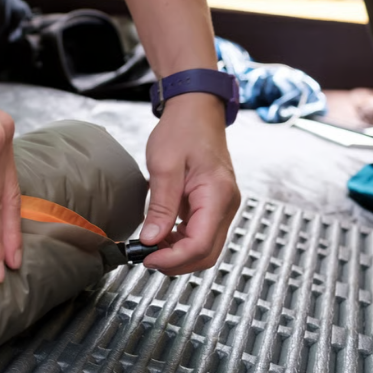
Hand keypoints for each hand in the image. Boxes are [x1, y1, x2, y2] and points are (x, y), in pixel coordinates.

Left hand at [140, 93, 240, 274]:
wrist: (197, 110)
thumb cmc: (183, 130)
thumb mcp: (164, 166)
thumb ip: (160, 206)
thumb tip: (151, 240)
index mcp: (217, 195)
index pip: (201, 244)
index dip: (174, 258)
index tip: (147, 257)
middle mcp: (227, 205)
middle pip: (206, 254)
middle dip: (175, 262)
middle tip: (145, 257)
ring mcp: (223, 207)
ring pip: (205, 248)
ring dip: (178, 254)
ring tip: (149, 246)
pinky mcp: (214, 207)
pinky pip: (201, 235)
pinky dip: (181, 242)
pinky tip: (161, 236)